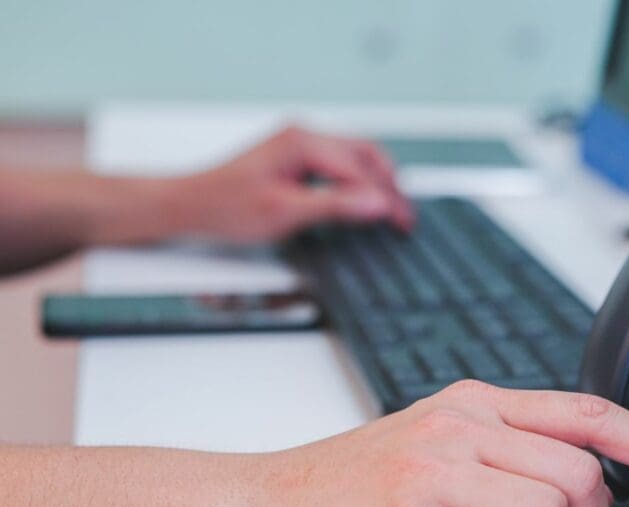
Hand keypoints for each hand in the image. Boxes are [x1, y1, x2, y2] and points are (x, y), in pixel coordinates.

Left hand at [175, 126, 413, 241]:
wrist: (192, 204)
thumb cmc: (226, 207)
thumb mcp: (285, 212)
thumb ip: (335, 206)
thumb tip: (376, 204)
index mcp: (301, 141)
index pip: (359, 169)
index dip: (385, 197)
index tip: (402, 220)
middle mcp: (304, 134)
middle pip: (365, 154)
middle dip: (389, 186)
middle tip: (405, 217)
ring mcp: (301, 142)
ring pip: (357, 156)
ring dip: (377, 182)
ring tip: (393, 210)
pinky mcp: (299, 155)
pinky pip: (341, 163)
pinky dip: (360, 181)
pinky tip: (367, 200)